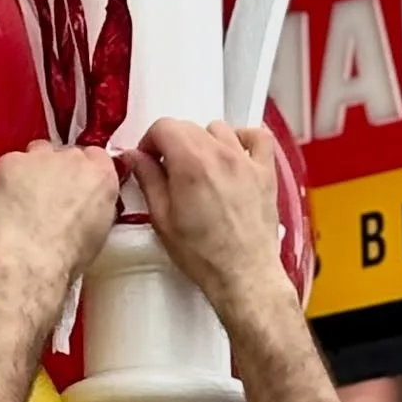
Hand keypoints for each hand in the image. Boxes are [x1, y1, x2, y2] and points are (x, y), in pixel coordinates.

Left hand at [0, 141, 119, 297]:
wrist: (33, 260)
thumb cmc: (68, 257)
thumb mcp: (99, 231)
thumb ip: (95, 204)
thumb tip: (85, 202)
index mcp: (101, 175)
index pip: (95, 157)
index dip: (81, 174)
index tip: (73, 189)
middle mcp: (74, 158)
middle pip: (63, 154)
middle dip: (56, 172)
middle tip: (46, 199)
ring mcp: (40, 157)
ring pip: (35, 154)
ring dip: (32, 171)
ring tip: (23, 201)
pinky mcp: (11, 162)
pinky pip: (9, 164)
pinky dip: (7, 181)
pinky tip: (6, 204)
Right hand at [127, 119, 287, 314]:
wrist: (243, 275)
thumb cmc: (205, 255)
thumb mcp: (163, 219)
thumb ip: (148, 180)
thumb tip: (136, 158)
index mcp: (190, 163)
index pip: (163, 127)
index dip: (150, 141)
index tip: (148, 158)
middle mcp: (220, 154)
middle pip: (189, 126)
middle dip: (173, 143)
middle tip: (167, 169)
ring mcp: (246, 160)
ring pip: (218, 129)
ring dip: (204, 141)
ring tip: (199, 166)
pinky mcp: (265, 172)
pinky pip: (256, 137)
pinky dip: (242, 138)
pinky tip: (233, 153)